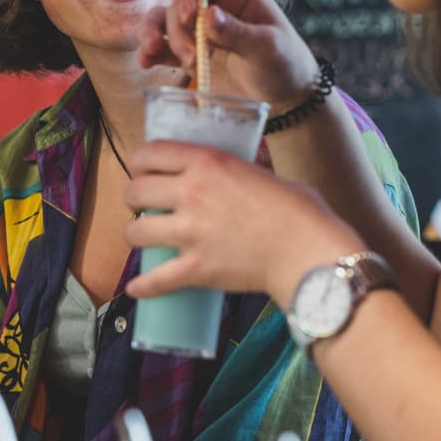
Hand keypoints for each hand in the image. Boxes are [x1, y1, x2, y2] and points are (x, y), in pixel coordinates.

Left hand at [122, 140, 363, 304]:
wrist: (307, 249)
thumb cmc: (298, 210)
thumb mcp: (260, 172)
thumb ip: (233, 174)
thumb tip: (227, 181)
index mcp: (207, 162)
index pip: (150, 153)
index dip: (139, 162)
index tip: (142, 171)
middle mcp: (192, 193)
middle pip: (135, 191)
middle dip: (133, 199)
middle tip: (144, 206)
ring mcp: (191, 232)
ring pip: (136, 232)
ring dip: (136, 236)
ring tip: (145, 239)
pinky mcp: (196, 268)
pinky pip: (154, 279)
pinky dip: (143, 286)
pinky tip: (136, 287)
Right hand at [137, 0, 319, 112]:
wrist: (284, 97)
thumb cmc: (285, 63)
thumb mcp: (269, 47)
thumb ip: (239, 32)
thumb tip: (208, 15)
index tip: (188, 18)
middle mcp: (212, 6)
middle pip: (177, 3)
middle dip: (177, 30)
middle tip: (192, 57)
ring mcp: (198, 31)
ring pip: (162, 21)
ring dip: (154, 35)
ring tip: (154, 54)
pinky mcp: (190, 54)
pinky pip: (163, 48)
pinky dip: (150, 53)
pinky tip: (146, 62)